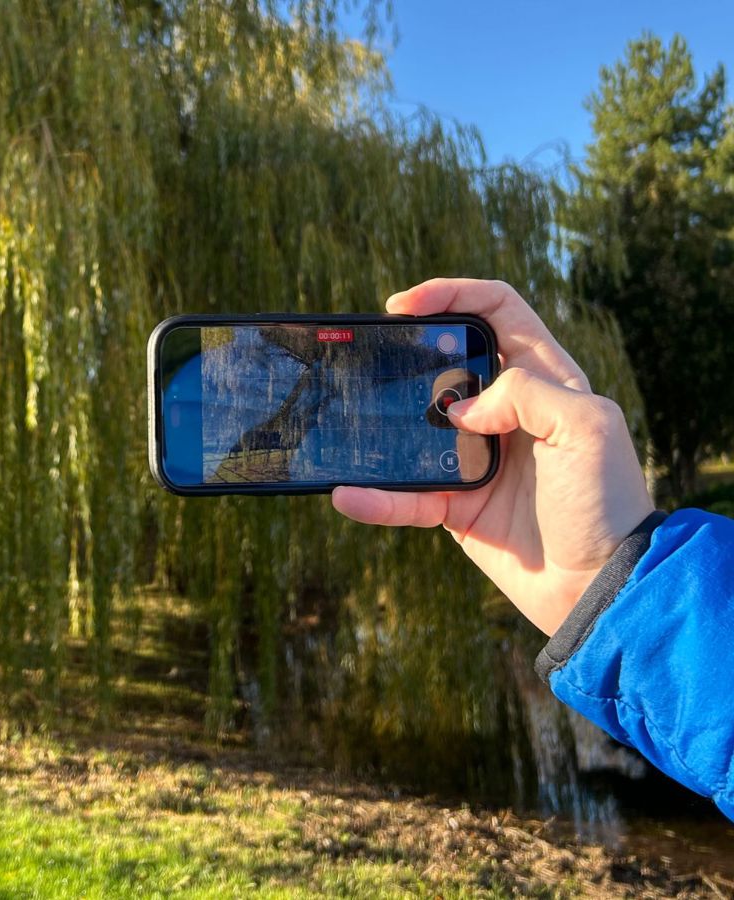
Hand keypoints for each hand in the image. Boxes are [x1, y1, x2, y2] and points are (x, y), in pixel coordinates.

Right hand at [331, 279, 653, 634]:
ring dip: (381, 422)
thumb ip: (526, 392)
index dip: (452, 295)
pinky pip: (404, 497)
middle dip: (406, 348)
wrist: (599, 584)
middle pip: (445, 359)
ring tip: (351, 417)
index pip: (497, 310)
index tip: (404, 306)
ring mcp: (475, 458)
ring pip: (414, 426)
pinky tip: (349, 494)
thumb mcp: (587, 425)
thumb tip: (460, 409)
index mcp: (545, 379)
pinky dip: (375, 499)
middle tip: (372, 350)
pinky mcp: (454, 504)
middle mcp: (506, 411)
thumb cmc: (606, 501)